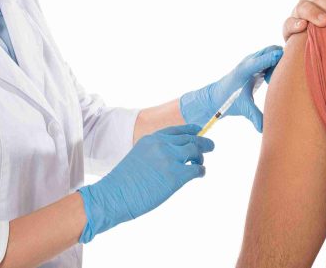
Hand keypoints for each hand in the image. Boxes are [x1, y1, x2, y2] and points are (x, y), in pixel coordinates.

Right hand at [77, 124, 213, 242]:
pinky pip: (196, 169)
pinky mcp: (176, 176)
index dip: (191, 130)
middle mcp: (162, 145)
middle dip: (202, 141)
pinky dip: (201, 171)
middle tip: (210, 146)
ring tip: (201, 162)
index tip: (198, 130)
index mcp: (152, 139)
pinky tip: (200, 174)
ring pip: (195, 150)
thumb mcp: (138, 157)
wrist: (114, 194)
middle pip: (190, 138)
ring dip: (201, 156)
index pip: (177, 130)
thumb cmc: (124, 182)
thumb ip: (154, 153)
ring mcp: (169, 159)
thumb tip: (172, 158)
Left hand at [179, 45, 282, 132]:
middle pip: (270, 50)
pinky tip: (270, 80)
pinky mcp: (255, 64)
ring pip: (271, 52)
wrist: (216, 96)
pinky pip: (270, 58)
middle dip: (281, 58)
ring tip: (273, 81)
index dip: (274, 58)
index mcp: (245, 69)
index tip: (287, 60)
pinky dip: (275, 64)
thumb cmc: (228, 101)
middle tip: (282, 77)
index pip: (262, 59)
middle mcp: (249, 61)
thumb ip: (255, 117)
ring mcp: (252, 61)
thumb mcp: (243, 108)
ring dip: (278, 61)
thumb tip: (265, 130)